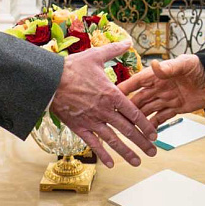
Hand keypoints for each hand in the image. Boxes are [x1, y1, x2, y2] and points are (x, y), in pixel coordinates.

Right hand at [50, 41, 157, 167]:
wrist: (49, 80)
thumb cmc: (72, 67)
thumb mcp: (95, 55)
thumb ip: (114, 50)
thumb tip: (128, 41)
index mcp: (111, 94)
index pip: (134, 113)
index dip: (146, 125)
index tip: (155, 134)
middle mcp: (104, 110)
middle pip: (127, 129)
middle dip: (142, 142)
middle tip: (153, 152)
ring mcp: (92, 120)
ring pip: (113, 140)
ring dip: (126, 152)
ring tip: (137, 162)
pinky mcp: (79, 127)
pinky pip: (93, 143)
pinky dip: (102, 154)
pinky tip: (111, 164)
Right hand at [120, 55, 204, 126]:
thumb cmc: (201, 66)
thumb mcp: (185, 64)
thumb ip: (169, 67)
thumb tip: (154, 64)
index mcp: (158, 75)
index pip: (137, 82)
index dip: (124, 89)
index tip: (110, 97)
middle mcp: (159, 87)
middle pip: (140, 99)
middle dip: (128, 110)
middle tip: (116, 121)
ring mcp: (167, 98)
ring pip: (149, 111)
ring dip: (140, 121)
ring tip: (130, 132)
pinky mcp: (176, 108)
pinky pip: (162, 118)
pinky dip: (154, 126)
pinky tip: (147, 134)